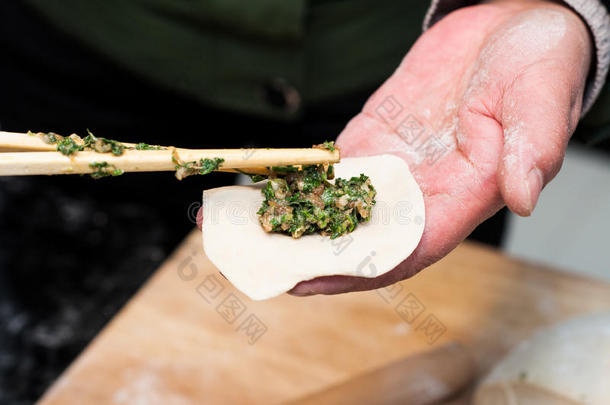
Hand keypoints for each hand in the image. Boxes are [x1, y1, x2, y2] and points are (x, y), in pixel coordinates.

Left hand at [289, 0, 591, 294]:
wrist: (512, 26)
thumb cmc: (537, 65)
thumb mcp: (541, 101)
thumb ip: (533, 149)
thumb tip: (523, 196)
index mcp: (465, 195)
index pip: (407, 247)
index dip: (358, 269)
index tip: (309, 281)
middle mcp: (425, 189)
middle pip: (363, 236)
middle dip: (314, 253)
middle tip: (263, 260)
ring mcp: (396, 163)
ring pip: (341, 205)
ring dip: (300, 220)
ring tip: (253, 230)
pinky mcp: (377, 135)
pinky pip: (336, 167)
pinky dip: (304, 180)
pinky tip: (272, 186)